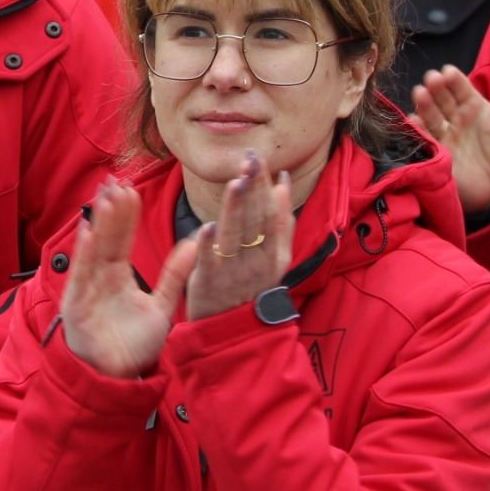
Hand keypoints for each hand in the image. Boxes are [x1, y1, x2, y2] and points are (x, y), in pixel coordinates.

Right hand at [61, 180, 193, 376]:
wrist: (119, 379)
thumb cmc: (135, 345)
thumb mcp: (162, 306)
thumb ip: (175, 275)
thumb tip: (195, 242)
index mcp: (118, 275)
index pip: (122, 238)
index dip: (126, 215)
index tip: (131, 188)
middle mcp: (100, 277)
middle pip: (106, 238)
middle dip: (110, 210)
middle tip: (115, 181)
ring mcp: (87, 289)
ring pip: (93, 250)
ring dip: (98, 224)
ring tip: (105, 197)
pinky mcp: (77, 305)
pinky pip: (81, 275)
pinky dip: (83, 253)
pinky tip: (87, 231)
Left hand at [186, 151, 294, 321]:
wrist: (235, 332)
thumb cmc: (251, 287)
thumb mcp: (275, 258)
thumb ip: (281, 223)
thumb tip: (282, 183)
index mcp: (274, 254)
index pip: (272, 214)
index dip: (267, 187)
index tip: (263, 160)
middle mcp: (257, 262)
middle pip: (256, 219)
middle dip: (254, 187)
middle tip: (251, 158)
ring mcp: (233, 273)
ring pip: (235, 235)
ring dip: (236, 208)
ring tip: (236, 181)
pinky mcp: (208, 283)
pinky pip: (209, 262)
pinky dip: (208, 245)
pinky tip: (207, 226)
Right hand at [413, 61, 489, 214]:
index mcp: (472, 104)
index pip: (460, 86)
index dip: (454, 79)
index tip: (448, 72)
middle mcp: (454, 115)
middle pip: (442, 97)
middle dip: (436, 87)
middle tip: (433, 79)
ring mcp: (442, 132)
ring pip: (430, 113)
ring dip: (424, 103)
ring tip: (421, 94)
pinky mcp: (433, 149)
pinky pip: (422, 136)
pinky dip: (416, 129)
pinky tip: (415, 122)